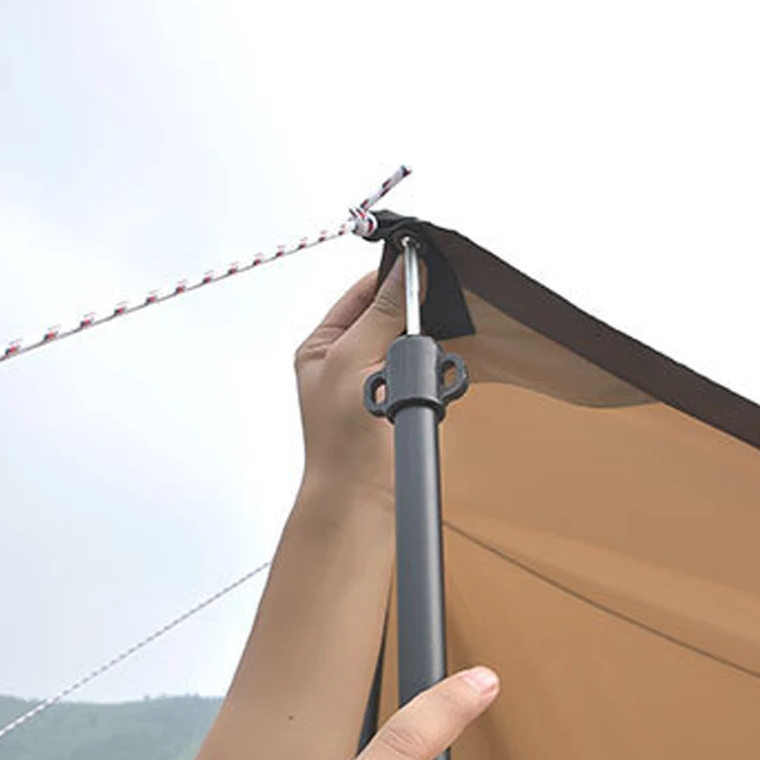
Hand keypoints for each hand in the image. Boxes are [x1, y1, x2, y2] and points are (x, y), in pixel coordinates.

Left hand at [294, 257, 413, 496]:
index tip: (420, 263)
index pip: (362, 293)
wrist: (364, 496)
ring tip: (427, 349)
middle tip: (434, 302)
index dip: (390, 277)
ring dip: (425, 343)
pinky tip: (435, 374)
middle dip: (412, 311)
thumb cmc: (341, 441)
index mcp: (324, 345)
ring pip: (413, 341)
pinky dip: (436, 368)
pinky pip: (427, 369)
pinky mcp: (404, 399)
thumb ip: (381, 313)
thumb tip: (405, 276)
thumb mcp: (351, 359)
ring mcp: (378, 380)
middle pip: (390, 314)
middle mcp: (348, 359)